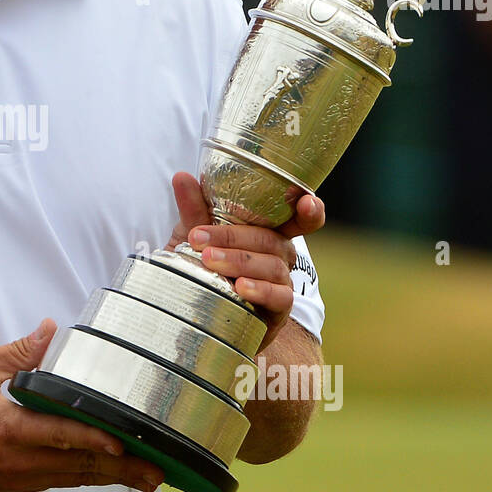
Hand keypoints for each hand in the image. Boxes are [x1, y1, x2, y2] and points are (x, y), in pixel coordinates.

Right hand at [0, 321, 164, 491]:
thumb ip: (18, 353)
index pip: (61, 435)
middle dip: (121, 470)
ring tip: (144, 477)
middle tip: (158, 471)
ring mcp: (15, 478)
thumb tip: (51, 331)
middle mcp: (17, 460)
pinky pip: (55, 482)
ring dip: (108, 477)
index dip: (95, 441)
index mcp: (8, 428)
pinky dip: (82, 477)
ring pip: (71, 479)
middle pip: (78, 467)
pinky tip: (101, 473)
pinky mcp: (11, 487)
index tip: (125, 445)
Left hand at [163, 171, 324, 349]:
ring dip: (239, 261)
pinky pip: (279, 297)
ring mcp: (281, 282)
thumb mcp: (194, 237)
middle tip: (198, 238)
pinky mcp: (277, 311)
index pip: (298, 217)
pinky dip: (261, 290)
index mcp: (267, 231)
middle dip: (234, 237)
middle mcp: (280, 255)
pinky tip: (240, 288)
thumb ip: (193, 210)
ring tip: (208, 260)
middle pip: (271, 239)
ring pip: (272, 266)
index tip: (307, 201)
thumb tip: (182, 177)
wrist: (193, 314)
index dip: (309, 209)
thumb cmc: (202, 269)